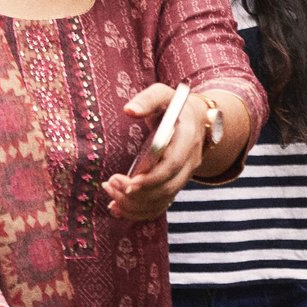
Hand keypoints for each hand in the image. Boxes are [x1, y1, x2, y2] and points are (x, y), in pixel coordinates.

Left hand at [103, 84, 205, 221]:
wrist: (195, 119)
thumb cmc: (173, 105)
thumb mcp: (162, 94)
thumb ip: (147, 100)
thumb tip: (129, 110)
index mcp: (187, 138)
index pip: (172, 165)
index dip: (151, 178)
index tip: (127, 182)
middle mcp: (190, 161)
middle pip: (167, 188)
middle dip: (138, 193)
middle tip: (111, 184)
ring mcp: (184, 175)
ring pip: (163, 200)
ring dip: (135, 203)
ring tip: (110, 193)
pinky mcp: (175, 184)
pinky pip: (160, 205)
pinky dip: (139, 211)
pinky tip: (116, 207)